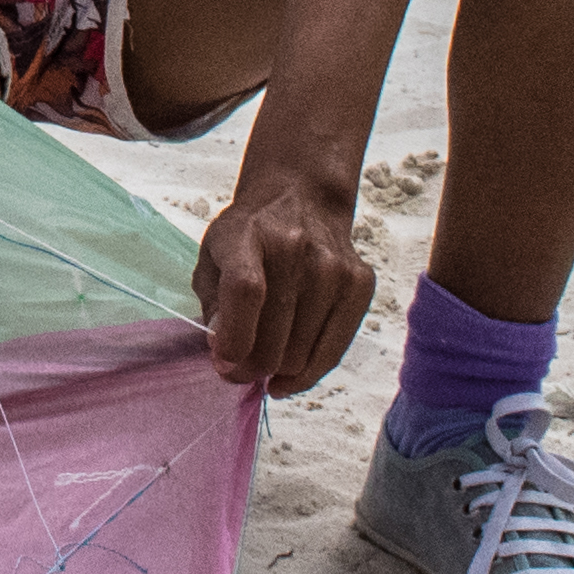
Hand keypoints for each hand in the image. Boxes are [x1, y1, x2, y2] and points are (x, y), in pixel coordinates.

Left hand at [190, 149, 372, 390]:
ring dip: (277, 371)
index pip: (246, 291)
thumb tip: (226, 355)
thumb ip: (213, 306)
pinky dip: (307, 374)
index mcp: (246, 237)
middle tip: (241, 368)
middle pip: (274, 339)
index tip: (225, 364)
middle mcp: (295, 249)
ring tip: (266, 359)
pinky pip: (332, 354)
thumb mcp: (213, 258)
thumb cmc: (249, 237)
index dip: (234, 338)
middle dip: (250, 368)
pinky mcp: (360, 285)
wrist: (301, 200)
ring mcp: (333, 268)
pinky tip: (290, 373)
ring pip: (300, 356)